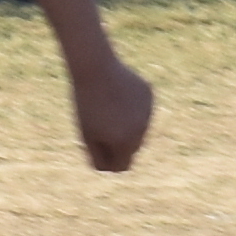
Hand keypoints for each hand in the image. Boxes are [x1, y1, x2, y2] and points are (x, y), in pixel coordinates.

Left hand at [61, 40, 158, 171]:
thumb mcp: (87, 134)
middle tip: (99, 123)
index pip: (122, 167)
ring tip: (108, 107)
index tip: (96, 147)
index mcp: (124, 142)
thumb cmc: (86, 103)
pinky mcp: (150, 96)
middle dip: (117, 142)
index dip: (108, 160)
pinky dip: (131, 107)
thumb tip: (114, 169)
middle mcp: (141, 130)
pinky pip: (141, 110)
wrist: (95, 66)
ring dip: (125, 124)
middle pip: (131, 148)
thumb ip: (99, 156)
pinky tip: (118, 94)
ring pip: (138, 129)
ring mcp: (148, 113)